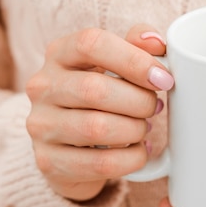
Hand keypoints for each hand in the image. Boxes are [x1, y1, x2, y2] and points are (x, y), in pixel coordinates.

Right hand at [26, 26, 173, 201]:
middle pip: (95, 89)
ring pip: (97, 128)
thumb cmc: (104, 98)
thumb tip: (156, 43)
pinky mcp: (49, 162)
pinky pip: (101, 163)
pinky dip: (131, 158)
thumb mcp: (118, 65)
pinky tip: (139, 152)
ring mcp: (41, 126)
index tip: (164, 79)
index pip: (92, 43)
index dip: (134, 60)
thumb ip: (138, 46)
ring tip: (143, 128)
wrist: (75, 149)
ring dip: (135, 130)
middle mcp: (42, 86)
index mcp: (60, 54)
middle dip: (139, 101)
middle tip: (156, 108)